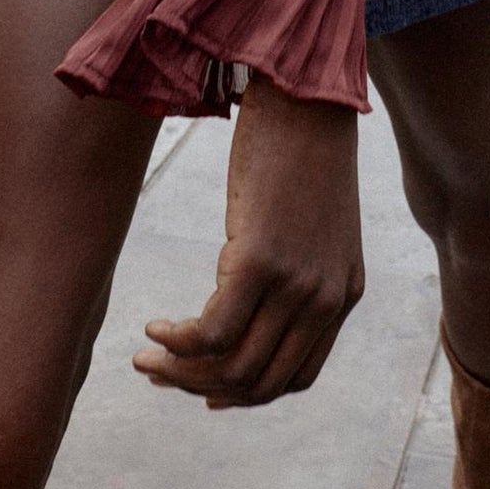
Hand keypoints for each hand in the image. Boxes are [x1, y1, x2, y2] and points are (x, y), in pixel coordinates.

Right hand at [133, 76, 363, 409]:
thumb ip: (296, 265)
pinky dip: (177, 342)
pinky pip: (211, 333)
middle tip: (158, 374)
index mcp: (342, 294)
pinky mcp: (260, 261)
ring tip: (147, 358)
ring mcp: (296, 285)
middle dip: (202, 387)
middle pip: (260, 382)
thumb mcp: (314, 220)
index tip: (204, 389)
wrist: (308, 94)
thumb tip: (245, 292)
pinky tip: (154, 327)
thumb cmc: (302, 146)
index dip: (246, 393)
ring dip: (181, 371)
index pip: (295, 376)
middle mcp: (325, 300)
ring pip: (233, 366)